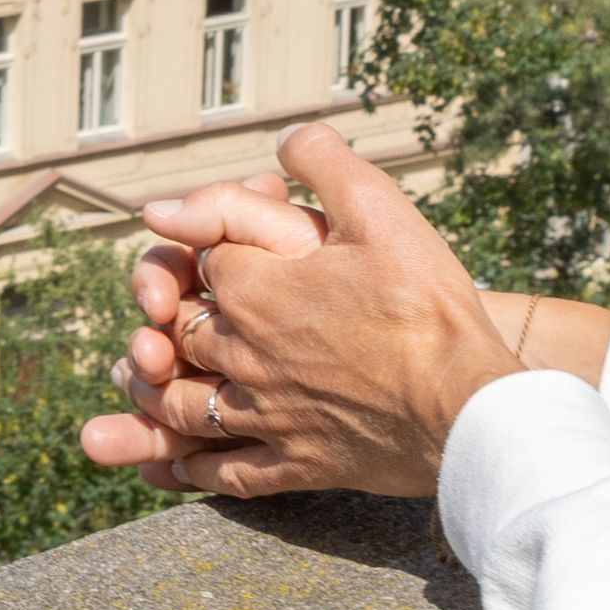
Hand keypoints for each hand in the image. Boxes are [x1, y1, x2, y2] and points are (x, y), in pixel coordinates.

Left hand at [83, 128, 609, 498]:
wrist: (468, 405)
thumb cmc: (427, 305)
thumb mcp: (379, 209)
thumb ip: (323, 162)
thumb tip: (286, 137)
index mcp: (254, 287)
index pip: (201, 255)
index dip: (207, 243)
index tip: (220, 243)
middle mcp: (242, 352)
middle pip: (176, 330)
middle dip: (161, 319)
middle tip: (154, 316)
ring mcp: (263, 414)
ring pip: (181, 404)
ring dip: (153, 391)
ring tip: (141, 381)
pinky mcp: (293, 464)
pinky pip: (224, 471)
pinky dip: (192, 467)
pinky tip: (178, 465)